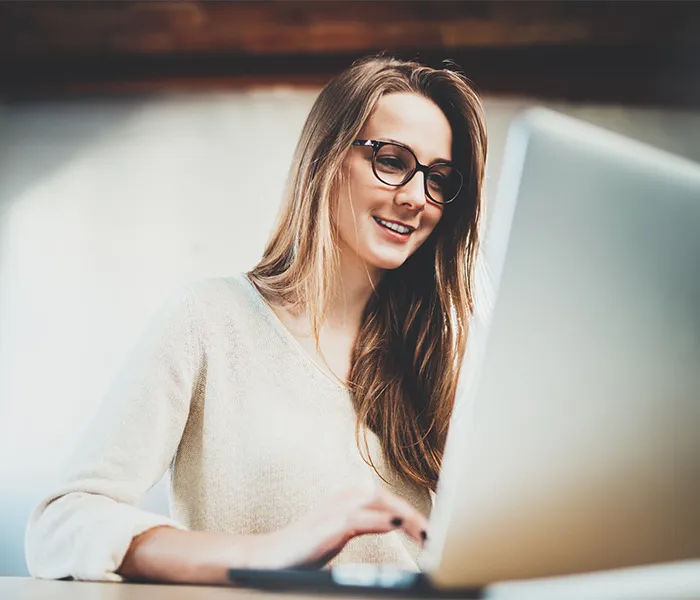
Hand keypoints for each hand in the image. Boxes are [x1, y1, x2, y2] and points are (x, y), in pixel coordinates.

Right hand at [248, 486, 428, 569]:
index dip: (412, 515)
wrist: (271, 557)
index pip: (388, 501)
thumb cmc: (306, 547)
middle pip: (388, 499)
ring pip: (380, 504)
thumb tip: (396, 522)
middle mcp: (345, 497)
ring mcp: (337, 508)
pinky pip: (362, 518)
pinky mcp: (330, 524)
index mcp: (350, 498)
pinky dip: (382, 519)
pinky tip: (397, 522)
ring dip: (407, 517)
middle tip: (436, 537)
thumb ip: (367, 523)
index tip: (432, 532)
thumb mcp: (342, 533)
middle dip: (415, 517)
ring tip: (427, 534)